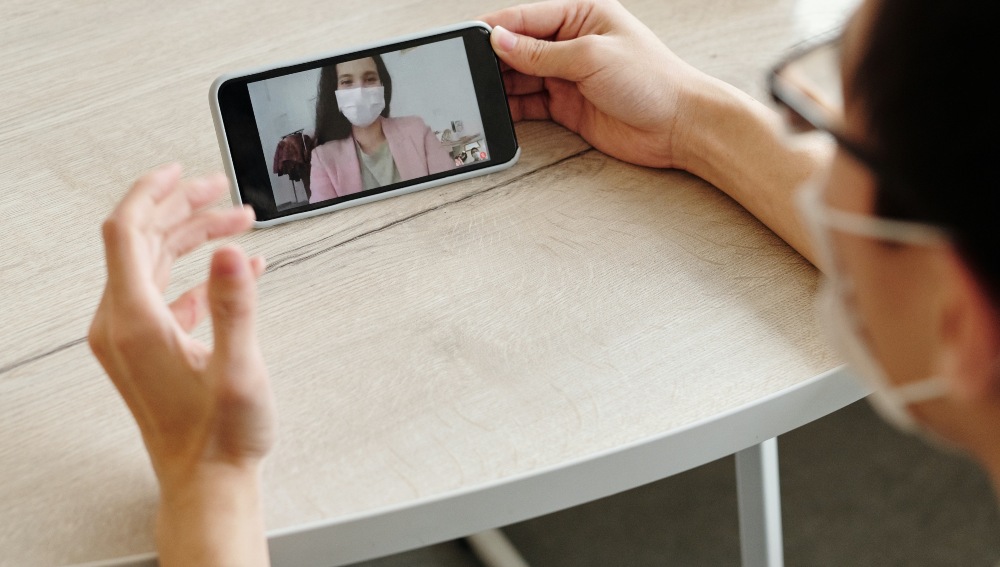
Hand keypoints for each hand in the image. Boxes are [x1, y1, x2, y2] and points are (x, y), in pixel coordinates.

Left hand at [89, 163, 273, 565]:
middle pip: (143, 241)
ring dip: (196, 238)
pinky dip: (200, 274)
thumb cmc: (220, 438)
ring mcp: (132, 338)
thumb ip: (236, 305)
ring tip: (238, 223)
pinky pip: (169, 294)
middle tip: (223, 192)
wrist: (207, 482)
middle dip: (184, 209)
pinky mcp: (148, 350)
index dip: (151, 192)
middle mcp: (122, 325)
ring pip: (157, 264)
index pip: (126, 232)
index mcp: (134, 321)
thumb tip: (232, 251)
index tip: (179, 170)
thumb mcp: (238, 369)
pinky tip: (236, 271)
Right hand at [482, 0, 710, 168]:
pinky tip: (496, 112)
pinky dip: (511, 109)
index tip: (465, 38)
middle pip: (518, 47)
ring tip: (476, 93)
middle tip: (465, 72)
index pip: (526, 17)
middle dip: (493, 59)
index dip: (495, 28)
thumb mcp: (591, 57)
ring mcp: (568, 76)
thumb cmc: (652, 81)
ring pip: (520, 77)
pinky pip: (529, 104)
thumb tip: (500, 41)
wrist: (680, 126)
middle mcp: (572, 42)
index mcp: (581, 14)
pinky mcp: (567, 106)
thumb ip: (542, 52)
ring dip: (499, 85)